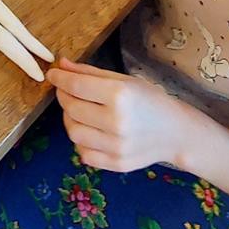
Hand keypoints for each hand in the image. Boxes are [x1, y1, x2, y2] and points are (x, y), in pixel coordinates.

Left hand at [45, 58, 191, 171]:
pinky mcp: (116, 164)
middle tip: (65, 90)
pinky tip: (90, 130)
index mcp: (120, 96)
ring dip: (69, 119)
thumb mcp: (124, 80)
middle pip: (71, 109)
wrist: (176, 133)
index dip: (60, 79)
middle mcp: (117, 122)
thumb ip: (90, 73)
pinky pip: (83, 153)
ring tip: (79, 111)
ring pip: (73, 132)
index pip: (77, 86)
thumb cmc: (150, 100)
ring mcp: (116, 146)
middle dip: (63, 96)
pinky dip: (81, 141)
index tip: (52, 74)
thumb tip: (61, 64)